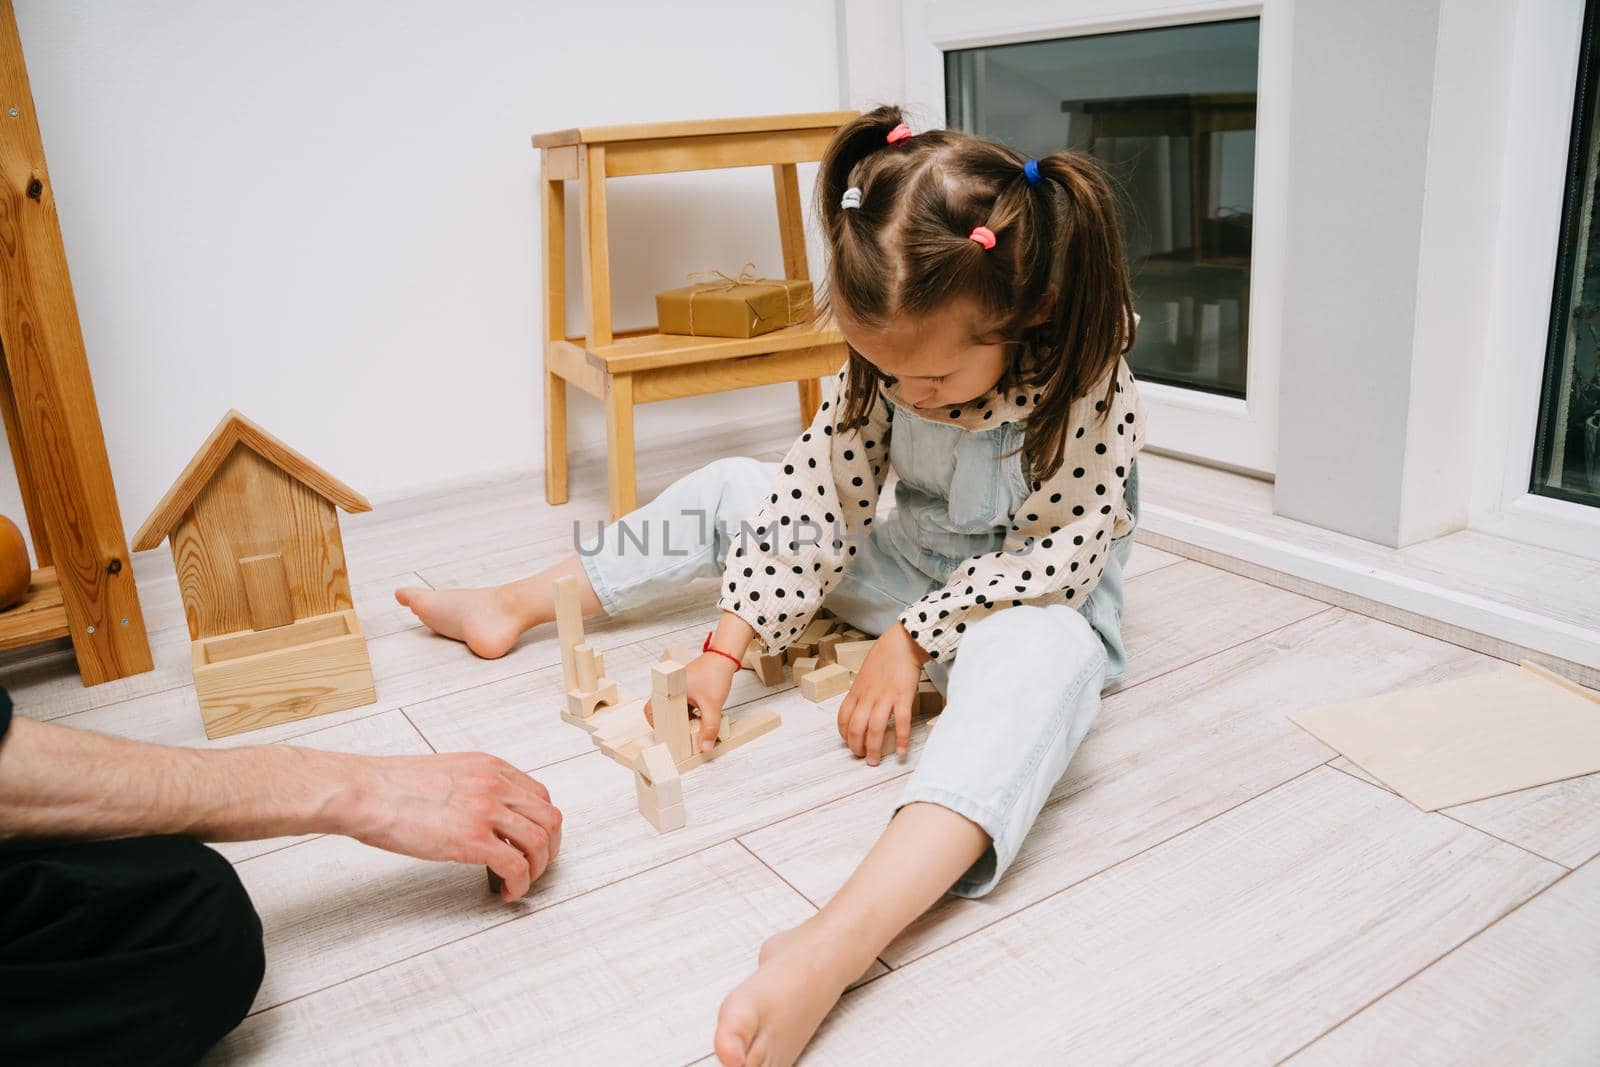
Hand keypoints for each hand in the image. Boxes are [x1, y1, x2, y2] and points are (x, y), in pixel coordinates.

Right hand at [332, 751, 562, 901]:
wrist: (366, 793)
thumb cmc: (392, 786)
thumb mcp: (446, 772)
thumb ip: (472, 787)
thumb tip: (483, 814)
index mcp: (489, 767)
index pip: (539, 794)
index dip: (543, 823)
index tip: (536, 840)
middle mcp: (495, 784)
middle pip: (549, 818)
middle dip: (549, 848)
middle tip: (537, 865)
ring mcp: (486, 811)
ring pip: (539, 843)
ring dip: (537, 869)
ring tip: (521, 882)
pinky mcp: (473, 840)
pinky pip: (516, 866)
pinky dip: (518, 884)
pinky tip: (506, 891)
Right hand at [645, 651, 740, 751]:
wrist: (724, 658)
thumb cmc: (714, 674)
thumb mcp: (712, 706)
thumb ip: (709, 728)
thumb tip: (704, 747)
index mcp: (668, 690)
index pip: (650, 711)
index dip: (656, 725)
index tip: (667, 736)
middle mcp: (669, 688)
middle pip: (663, 712)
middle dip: (672, 725)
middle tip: (681, 736)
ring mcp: (678, 689)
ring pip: (674, 710)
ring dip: (682, 720)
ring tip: (692, 728)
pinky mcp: (686, 689)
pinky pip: (683, 705)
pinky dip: (689, 713)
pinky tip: (699, 718)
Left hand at [837, 624, 927, 764]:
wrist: (902, 642)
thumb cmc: (884, 657)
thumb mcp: (865, 674)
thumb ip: (863, 692)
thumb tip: (862, 707)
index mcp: (857, 691)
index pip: (843, 718)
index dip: (844, 734)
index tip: (849, 743)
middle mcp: (868, 696)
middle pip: (856, 727)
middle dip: (857, 747)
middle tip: (862, 758)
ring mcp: (885, 697)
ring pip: (875, 728)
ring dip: (874, 748)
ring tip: (875, 761)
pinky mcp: (903, 696)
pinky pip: (901, 722)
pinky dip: (901, 739)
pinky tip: (902, 751)